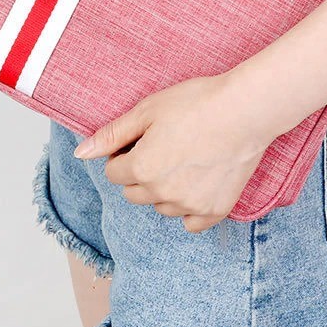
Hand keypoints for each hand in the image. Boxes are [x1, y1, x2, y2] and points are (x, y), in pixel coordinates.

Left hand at [74, 73, 280, 232]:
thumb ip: (112, 134)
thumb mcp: (147, 110)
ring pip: (161, 207)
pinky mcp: (215, 211)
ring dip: (164, 190)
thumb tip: (81, 153)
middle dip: (140, 173)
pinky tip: (197, 183)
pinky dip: (189, 208)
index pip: (114, 173)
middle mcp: (162, 194)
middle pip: (134, 193)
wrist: (246, 110)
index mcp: (141, 169)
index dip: (124, 154)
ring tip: (185, 159)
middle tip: (164, 146)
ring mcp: (190, 206)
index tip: (143, 139)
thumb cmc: (197, 103)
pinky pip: (190, 223)